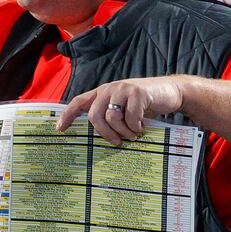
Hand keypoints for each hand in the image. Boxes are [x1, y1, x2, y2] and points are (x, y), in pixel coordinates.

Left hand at [56, 77, 185, 144]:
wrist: (171, 92)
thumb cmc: (145, 104)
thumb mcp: (124, 108)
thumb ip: (110, 116)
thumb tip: (98, 139)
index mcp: (103, 93)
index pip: (79, 102)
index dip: (67, 115)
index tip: (59, 129)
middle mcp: (109, 89)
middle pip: (94, 115)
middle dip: (104, 133)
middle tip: (117, 142)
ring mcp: (123, 89)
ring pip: (111, 118)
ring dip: (123, 132)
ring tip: (133, 135)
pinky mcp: (137, 93)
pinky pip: (130, 117)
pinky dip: (136, 126)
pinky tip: (142, 127)